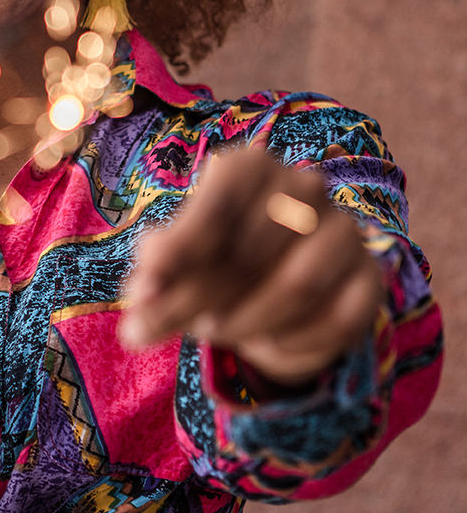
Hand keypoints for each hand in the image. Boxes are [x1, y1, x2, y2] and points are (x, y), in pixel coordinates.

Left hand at [121, 147, 384, 386]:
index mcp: (252, 167)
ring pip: (298, 285)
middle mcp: (305, 188)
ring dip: (245, 322)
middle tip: (155, 330)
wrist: (273, 291)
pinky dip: (291, 344)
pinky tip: (265, 344)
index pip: (219, 205)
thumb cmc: (213, 261)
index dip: (181, 249)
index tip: (146, 288)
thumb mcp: (175, 260)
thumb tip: (144, 291)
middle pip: (249, 251)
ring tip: (213, 331)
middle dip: (196, 300)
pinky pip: (335, 320)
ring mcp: (344, 230)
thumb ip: (157, 269)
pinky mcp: (368, 278)